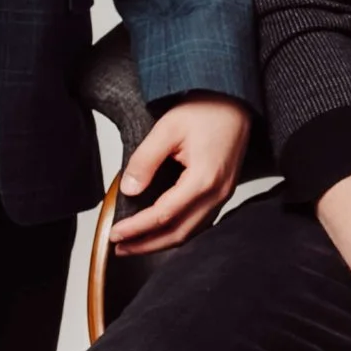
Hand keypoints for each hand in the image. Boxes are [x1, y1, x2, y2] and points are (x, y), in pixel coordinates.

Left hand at [108, 96, 251, 253]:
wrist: (236, 101)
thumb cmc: (207, 109)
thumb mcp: (167, 129)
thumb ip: (145, 160)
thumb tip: (129, 190)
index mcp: (204, 179)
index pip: (164, 215)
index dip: (137, 228)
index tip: (115, 234)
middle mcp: (217, 193)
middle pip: (179, 232)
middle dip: (147, 245)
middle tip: (120, 248)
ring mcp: (223, 194)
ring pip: (191, 231)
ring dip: (162, 242)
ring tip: (136, 244)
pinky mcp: (223, 191)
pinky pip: (200, 221)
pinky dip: (179, 231)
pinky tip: (162, 230)